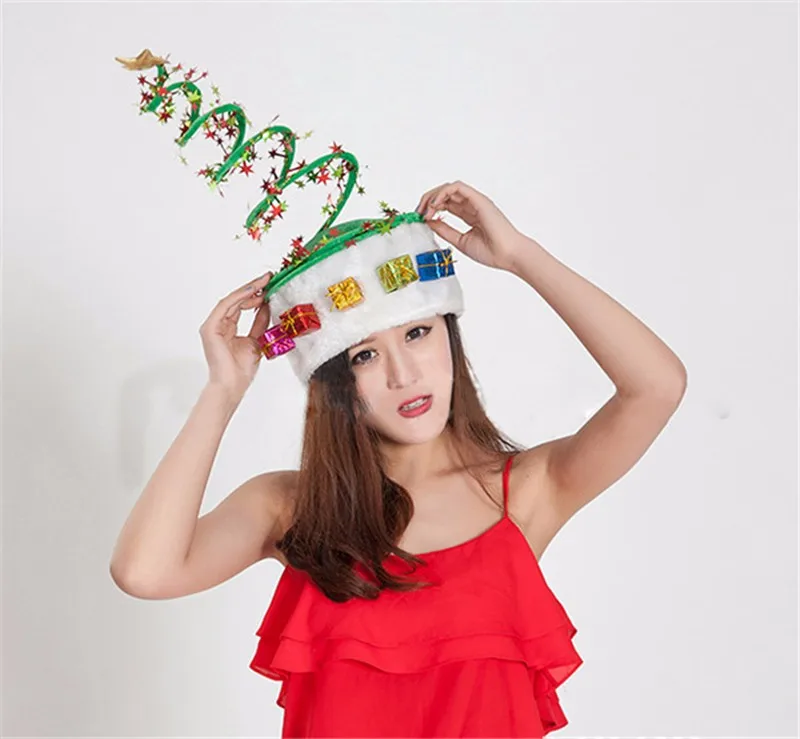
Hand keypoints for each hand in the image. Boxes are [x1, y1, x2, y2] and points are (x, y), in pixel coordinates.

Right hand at [199, 271, 273, 400]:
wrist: (232, 385)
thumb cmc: (241, 370)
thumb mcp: (257, 340)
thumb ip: (260, 322)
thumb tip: (267, 305)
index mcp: (227, 328)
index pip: (241, 306)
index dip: (255, 294)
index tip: (270, 285)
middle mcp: (218, 324)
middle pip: (236, 300)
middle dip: (253, 288)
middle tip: (268, 278)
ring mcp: (212, 325)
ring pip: (232, 300)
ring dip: (249, 290)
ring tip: (264, 283)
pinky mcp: (210, 328)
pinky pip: (226, 306)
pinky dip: (240, 297)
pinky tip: (254, 292)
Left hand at [415, 181, 520, 270]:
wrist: (508, 255)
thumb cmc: (491, 252)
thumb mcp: (460, 241)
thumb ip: (445, 230)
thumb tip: (428, 222)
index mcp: (470, 214)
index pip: (445, 204)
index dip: (430, 208)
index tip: (420, 219)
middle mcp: (472, 205)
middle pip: (445, 194)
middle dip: (428, 201)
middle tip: (417, 213)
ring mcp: (476, 201)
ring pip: (449, 188)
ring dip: (433, 196)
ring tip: (425, 211)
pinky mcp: (479, 199)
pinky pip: (457, 187)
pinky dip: (442, 193)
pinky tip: (434, 206)